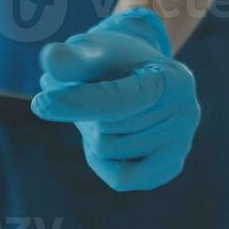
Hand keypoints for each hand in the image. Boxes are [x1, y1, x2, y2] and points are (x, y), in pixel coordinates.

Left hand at [32, 9, 200, 191]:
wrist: (142, 75)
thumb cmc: (115, 60)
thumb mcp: (94, 49)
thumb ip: (73, 57)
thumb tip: (51, 61)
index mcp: (173, 79)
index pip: (119, 100)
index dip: (77, 102)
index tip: (41, 103)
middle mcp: (187, 114)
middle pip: (107, 130)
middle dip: (85, 113)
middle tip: (88, 92)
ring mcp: (181, 145)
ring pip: (107, 151)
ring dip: (92, 132)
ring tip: (103, 112)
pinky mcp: (169, 168)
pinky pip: (120, 178)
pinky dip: (102, 159)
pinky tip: (110, 137)